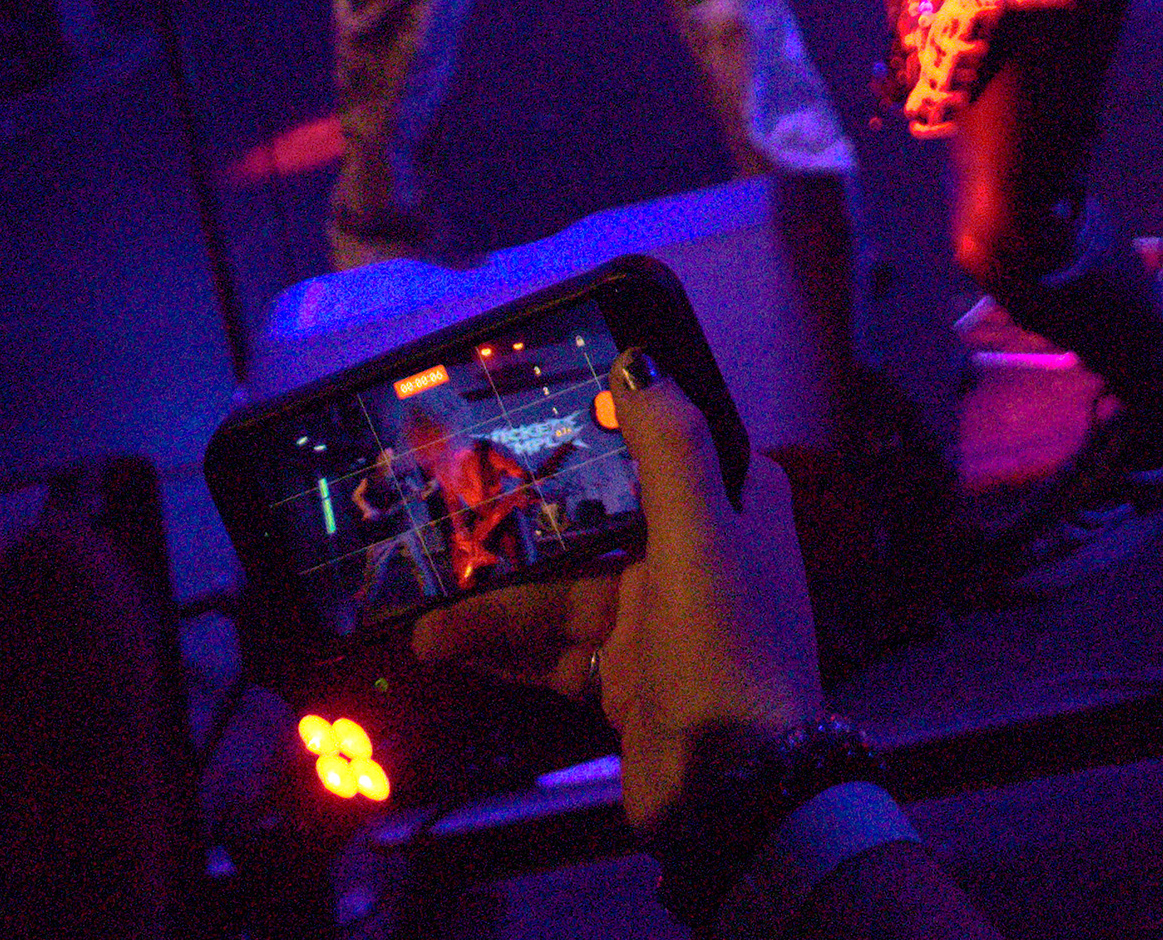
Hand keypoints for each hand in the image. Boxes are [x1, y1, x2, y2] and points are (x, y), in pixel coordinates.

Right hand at [410, 351, 822, 839]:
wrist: (737, 802)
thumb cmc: (726, 651)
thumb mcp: (701, 538)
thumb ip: (669, 447)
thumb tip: (636, 361)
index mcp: (732, 506)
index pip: (663, 441)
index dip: (603, 419)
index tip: (532, 402)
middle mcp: (697, 552)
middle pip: (593, 521)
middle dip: (517, 532)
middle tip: (444, 525)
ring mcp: (657, 620)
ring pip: (562, 595)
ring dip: (494, 610)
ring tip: (425, 632)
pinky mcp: (627, 678)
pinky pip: (555, 652)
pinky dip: (506, 652)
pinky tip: (449, 652)